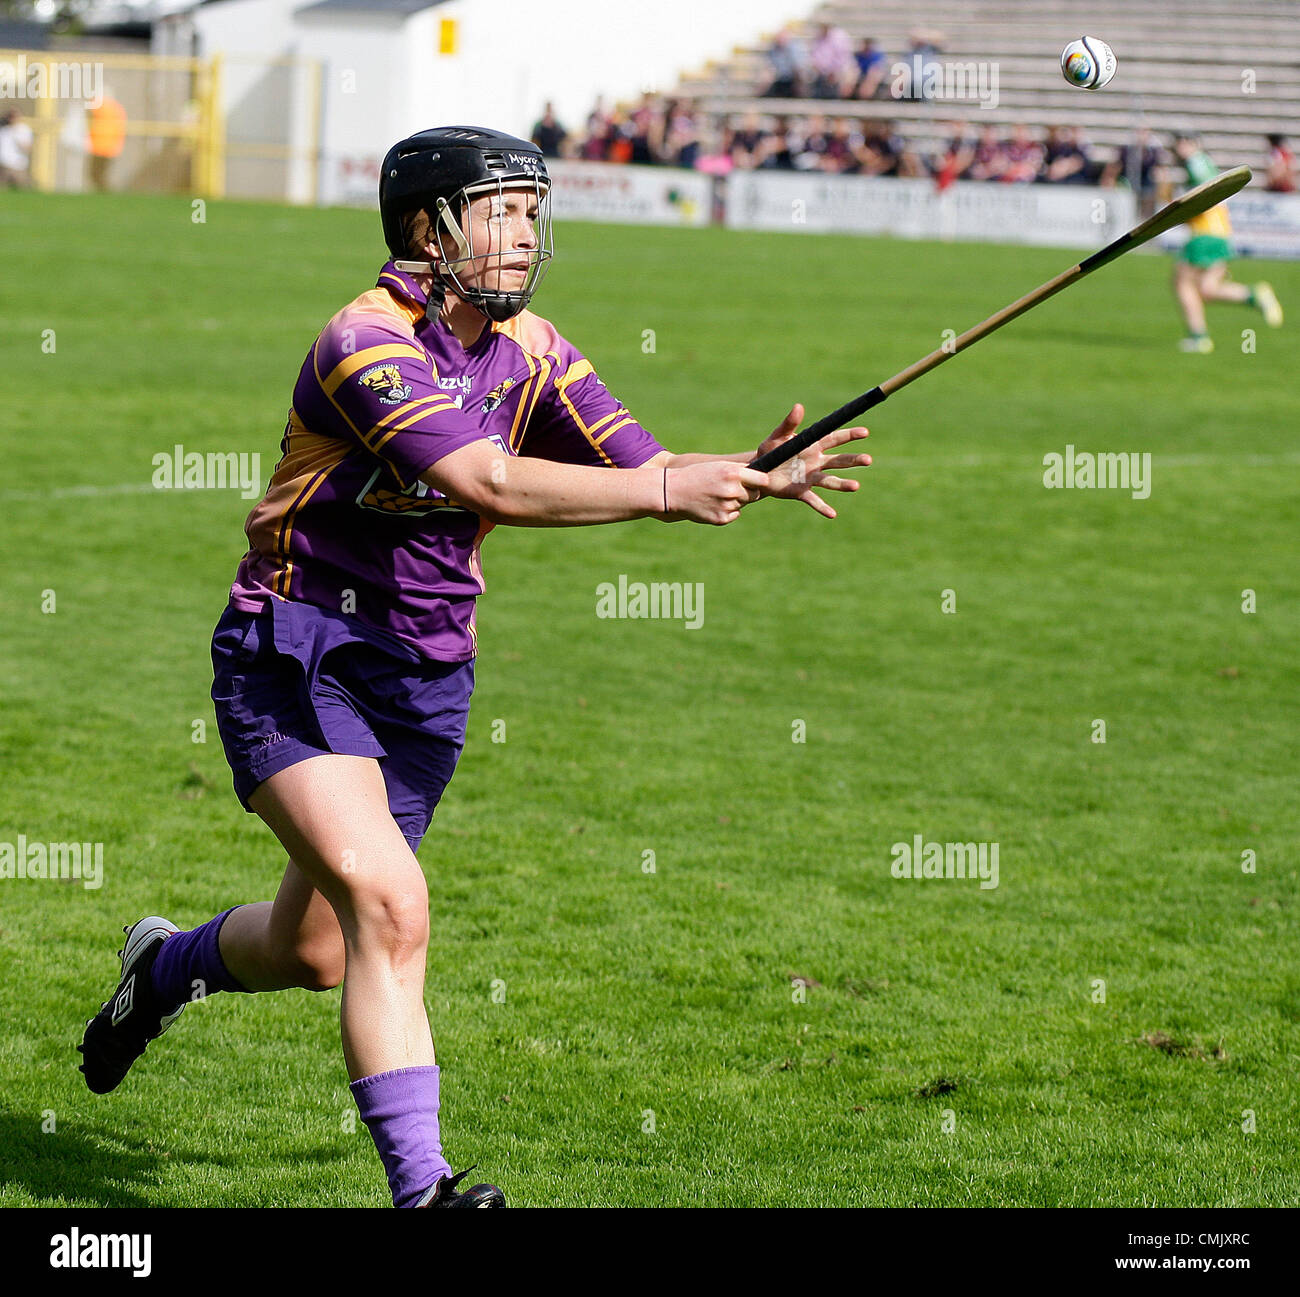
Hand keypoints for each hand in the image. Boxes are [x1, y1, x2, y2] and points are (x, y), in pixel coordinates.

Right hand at [664, 461, 770, 524]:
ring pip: (743, 504)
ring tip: (716, 495)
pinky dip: (727, 511)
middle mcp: (732, 490)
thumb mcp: (719, 466)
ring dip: (735, 501)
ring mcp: (727, 506)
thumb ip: (740, 470)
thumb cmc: (698, 475)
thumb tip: (762, 478)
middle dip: (747, 491)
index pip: (762, 480)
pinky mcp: (721, 519)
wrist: (674, 490)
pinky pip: (735, 514)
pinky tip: (713, 504)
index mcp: (733, 473)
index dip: (760, 481)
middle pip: (754, 494)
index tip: (756, 482)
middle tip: (729, 488)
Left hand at [753, 404, 871, 517]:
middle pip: (839, 461)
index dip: (850, 435)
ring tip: (856, 486)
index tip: (865, 432)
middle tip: (868, 460)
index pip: (834, 438)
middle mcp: (816, 462)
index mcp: (812, 446)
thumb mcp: (777, 436)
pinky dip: (822, 507)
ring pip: (830, 481)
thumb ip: (788, 423)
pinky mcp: (801, 491)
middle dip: (853, 460)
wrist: (758, 471)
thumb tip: (798, 406)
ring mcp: (810, 478)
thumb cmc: (770, 450)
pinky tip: (832, 514)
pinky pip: (813, 500)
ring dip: (843, 484)